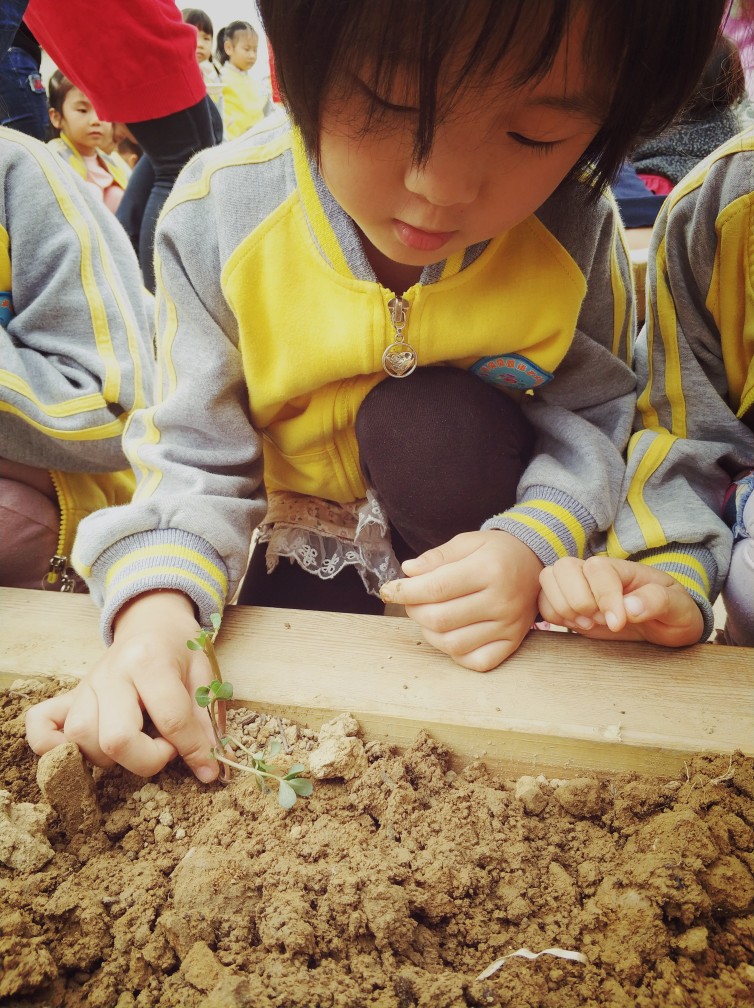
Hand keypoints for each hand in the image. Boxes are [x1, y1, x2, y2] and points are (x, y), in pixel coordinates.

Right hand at [25, 591, 220, 781]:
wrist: (152, 619)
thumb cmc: (180, 648)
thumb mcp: (205, 674)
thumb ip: (208, 720)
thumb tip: (211, 769)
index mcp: (150, 661)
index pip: (171, 720)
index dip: (193, 750)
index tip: (207, 765)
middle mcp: (111, 673)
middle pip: (116, 739)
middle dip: (148, 758)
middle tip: (165, 745)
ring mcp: (86, 684)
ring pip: (82, 739)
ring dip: (112, 755)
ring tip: (136, 741)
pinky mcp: (69, 695)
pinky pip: (41, 726)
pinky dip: (54, 746)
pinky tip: (84, 749)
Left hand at [380, 530, 541, 671]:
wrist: (535, 564)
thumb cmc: (496, 553)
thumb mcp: (468, 542)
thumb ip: (437, 557)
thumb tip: (409, 571)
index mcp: (489, 569)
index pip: (436, 587)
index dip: (405, 591)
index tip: (388, 590)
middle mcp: (501, 601)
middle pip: (440, 618)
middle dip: (414, 610)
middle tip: (412, 600)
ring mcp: (509, 626)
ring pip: (453, 644)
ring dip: (430, 632)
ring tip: (430, 615)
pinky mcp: (512, 643)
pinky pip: (475, 661)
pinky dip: (455, 653)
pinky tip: (451, 633)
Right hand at [538, 556, 703, 645]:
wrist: (666, 626)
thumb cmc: (673, 613)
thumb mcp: (679, 607)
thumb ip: (657, 602)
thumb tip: (629, 607)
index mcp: (623, 568)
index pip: (598, 570)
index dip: (603, 596)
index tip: (619, 623)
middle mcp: (596, 574)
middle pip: (564, 566)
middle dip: (577, 600)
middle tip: (600, 620)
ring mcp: (580, 587)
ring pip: (548, 579)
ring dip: (563, 607)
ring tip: (588, 624)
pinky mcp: (569, 604)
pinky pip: (544, 602)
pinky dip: (554, 616)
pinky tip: (578, 626)